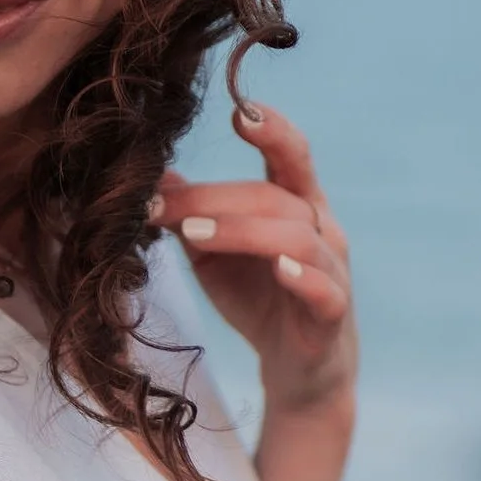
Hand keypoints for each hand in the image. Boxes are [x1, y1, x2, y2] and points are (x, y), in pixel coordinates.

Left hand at [152, 102, 356, 420]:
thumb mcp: (212, 252)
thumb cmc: (257, 298)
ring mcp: (332, 271)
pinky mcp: (332, 315)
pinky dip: (304, 277)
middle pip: (275, 197)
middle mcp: (321, 229)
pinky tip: (279, 270)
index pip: (291, 157)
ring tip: (194, 235)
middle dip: (215, 198)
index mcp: (294, 205)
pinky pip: (326, 289)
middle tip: (161, 206)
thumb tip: (148, 174)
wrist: (296, 370)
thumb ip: (189, 214)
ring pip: (299, 236)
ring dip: (243, 231)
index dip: (273, 131)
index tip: (241, 110)